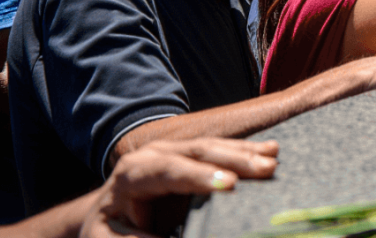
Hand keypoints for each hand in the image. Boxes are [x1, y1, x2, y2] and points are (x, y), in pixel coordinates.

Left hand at [79, 138, 277, 237]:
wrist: (102, 216)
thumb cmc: (108, 232)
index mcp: (132, 174)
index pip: (168, 170)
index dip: (199, 176)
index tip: (229, 185)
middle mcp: (154, 154)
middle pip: (196, 152)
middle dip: (233, 159)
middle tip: (266, 170)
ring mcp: (173, 150)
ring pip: (212, 146)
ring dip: (245, 152)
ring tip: (273, 158)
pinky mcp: (188, 156)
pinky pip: (219, 149)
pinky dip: (244, 150)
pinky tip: (270, 150)